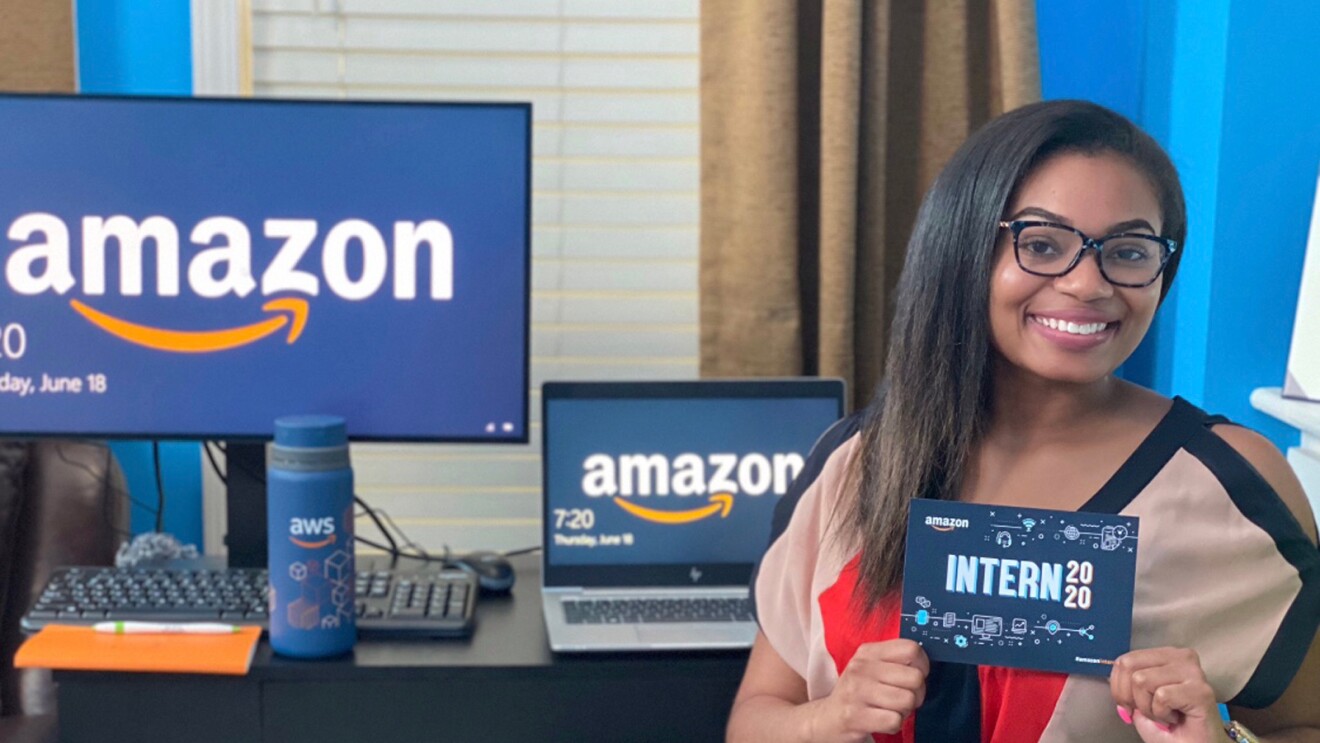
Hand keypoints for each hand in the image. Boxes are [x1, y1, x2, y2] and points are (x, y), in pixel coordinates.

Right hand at [809, 638, 929, 742]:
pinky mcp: (854, 715)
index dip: (922, 666)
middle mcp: (861, 667)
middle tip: (902, 699)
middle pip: (915, 677)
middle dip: (916, 693)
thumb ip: (895, 661)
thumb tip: (924, 665)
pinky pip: (894, 720)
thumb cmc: (857, 693)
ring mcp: (856, 691)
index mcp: (868, 652)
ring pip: (907, 700)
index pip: (911, 649)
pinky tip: (882, 721)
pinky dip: (894, 725)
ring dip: (905, 711)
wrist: (826, 718)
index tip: (914, 676)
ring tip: (890, 710)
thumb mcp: (870, 668)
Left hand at [1110, 647, 1229, 742]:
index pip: (1124, 659)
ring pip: (1142, 680)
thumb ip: (1125, 686)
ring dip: (1148, 708)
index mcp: (1165, 655)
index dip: (1118, 687)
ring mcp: (1193, 672)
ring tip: (1165, 715)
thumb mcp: (1139, 702)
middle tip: (1147, 712)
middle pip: (1129, 665)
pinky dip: (1161, 714)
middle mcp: (1181, 657)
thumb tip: (1110, 678)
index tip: (1130, 705)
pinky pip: (1161, 696)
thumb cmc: (1171, 729)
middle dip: (1129, 696)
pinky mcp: (1200, 690)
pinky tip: (1175, 719)